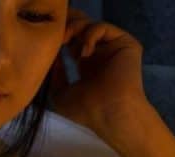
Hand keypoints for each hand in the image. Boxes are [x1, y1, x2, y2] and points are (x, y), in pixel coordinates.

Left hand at [50, 8, 148, 138]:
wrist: (109, 114)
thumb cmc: (86, 111)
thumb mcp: (60, 94)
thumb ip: (55, 75)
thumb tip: (54, 56)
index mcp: (88, 65)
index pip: (74, 39)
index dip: (60, 34)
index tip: (49, 39)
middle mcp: (101, 54)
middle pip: (82, 26)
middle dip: (67, 24)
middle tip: (57, 32)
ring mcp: (113, 48)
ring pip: (91, 24)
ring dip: (75, 28)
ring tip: (66, 42)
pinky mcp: (125, 44)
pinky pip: (103, 27)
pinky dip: (89, 35)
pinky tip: (84, 53)